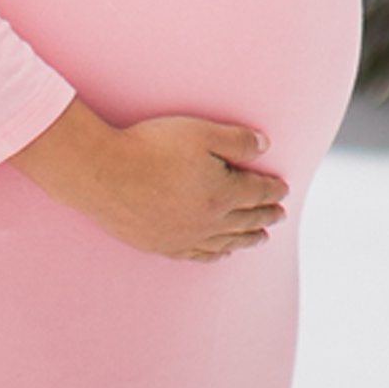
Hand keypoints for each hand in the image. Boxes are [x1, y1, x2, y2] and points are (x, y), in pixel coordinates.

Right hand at [11, 99, 287, 261]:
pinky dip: (216, 255)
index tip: (284, 189)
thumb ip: (237, 140)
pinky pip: (199, 255)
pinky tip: (220, 254)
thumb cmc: (153, 146)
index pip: (256, 191)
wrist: (105, 174)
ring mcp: (184, 238)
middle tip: (280, 215)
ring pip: (225, 242)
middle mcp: (208, 222)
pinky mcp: (162, 245)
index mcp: (222, 193)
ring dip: (246, 239)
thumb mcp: (201, 132)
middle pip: (245, 220)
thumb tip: (266, 147)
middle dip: (265, 216)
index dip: (272, 189)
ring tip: (260, 238)